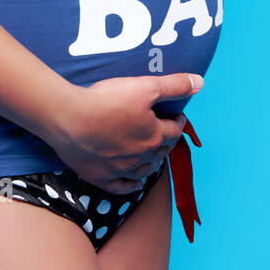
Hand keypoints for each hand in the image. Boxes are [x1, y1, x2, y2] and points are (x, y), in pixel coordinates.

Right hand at [40, 73, 201, 191]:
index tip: (177, 115)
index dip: (178, 121)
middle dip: (167, 141)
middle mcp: (141, 156)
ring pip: (145, 170)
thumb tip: (200, 82)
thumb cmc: (106, 100)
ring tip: (154, 154)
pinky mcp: (101, 177)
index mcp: (153, 135)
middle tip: (166, 132)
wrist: (69, 118)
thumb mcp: (145, 86)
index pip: (174, 130)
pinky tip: (136, 182)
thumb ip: (174, 85)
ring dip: (153, 162)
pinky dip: (132, 184)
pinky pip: (122, 187)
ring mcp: (121, 169)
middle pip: (161, 151)